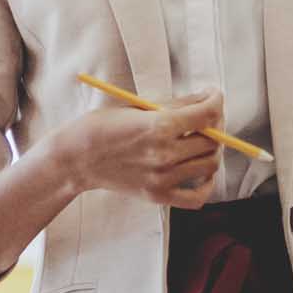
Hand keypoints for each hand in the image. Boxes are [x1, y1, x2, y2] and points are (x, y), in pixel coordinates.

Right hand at [58, 90, 224, 208]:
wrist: (76, 158)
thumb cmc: (102, 127)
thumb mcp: (138, 107)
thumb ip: (175, 105)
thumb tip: (206, 100)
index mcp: (159, 126)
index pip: (207, 114)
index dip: (216, 100)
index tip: (214, 95)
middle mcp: (165, 154)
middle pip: (212, 140)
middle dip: (215, 124)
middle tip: (205, 117)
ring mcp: (163, 178)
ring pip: (210, 164)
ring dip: (211, 150)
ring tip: (200, 141)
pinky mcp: (158, 196)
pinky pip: (198, 197)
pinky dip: (206, 184)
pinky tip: (199, 171)